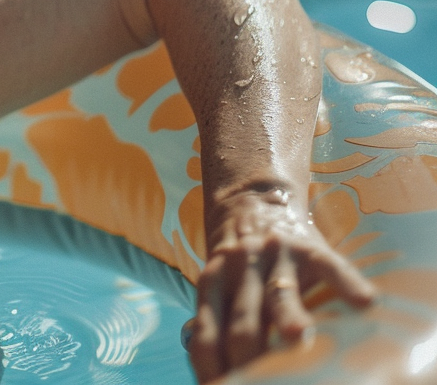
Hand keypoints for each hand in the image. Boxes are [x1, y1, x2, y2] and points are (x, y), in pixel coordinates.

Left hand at [186, 187, 374, 381]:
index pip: (206, 337)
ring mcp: (274, 257)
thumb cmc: (241, 265)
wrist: (256, 203)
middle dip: (250, 360)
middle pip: (242, 324)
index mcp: (211, 285)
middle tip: (264, 384)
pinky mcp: (309, 247)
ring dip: (287, 317)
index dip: (214, 370)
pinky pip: (330, 266)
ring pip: (279, 293)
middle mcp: (239, 270)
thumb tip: (219, 375)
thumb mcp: (221, 287)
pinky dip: (346, 284)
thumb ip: (218, 321)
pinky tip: (363, 302)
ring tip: (298, 337)